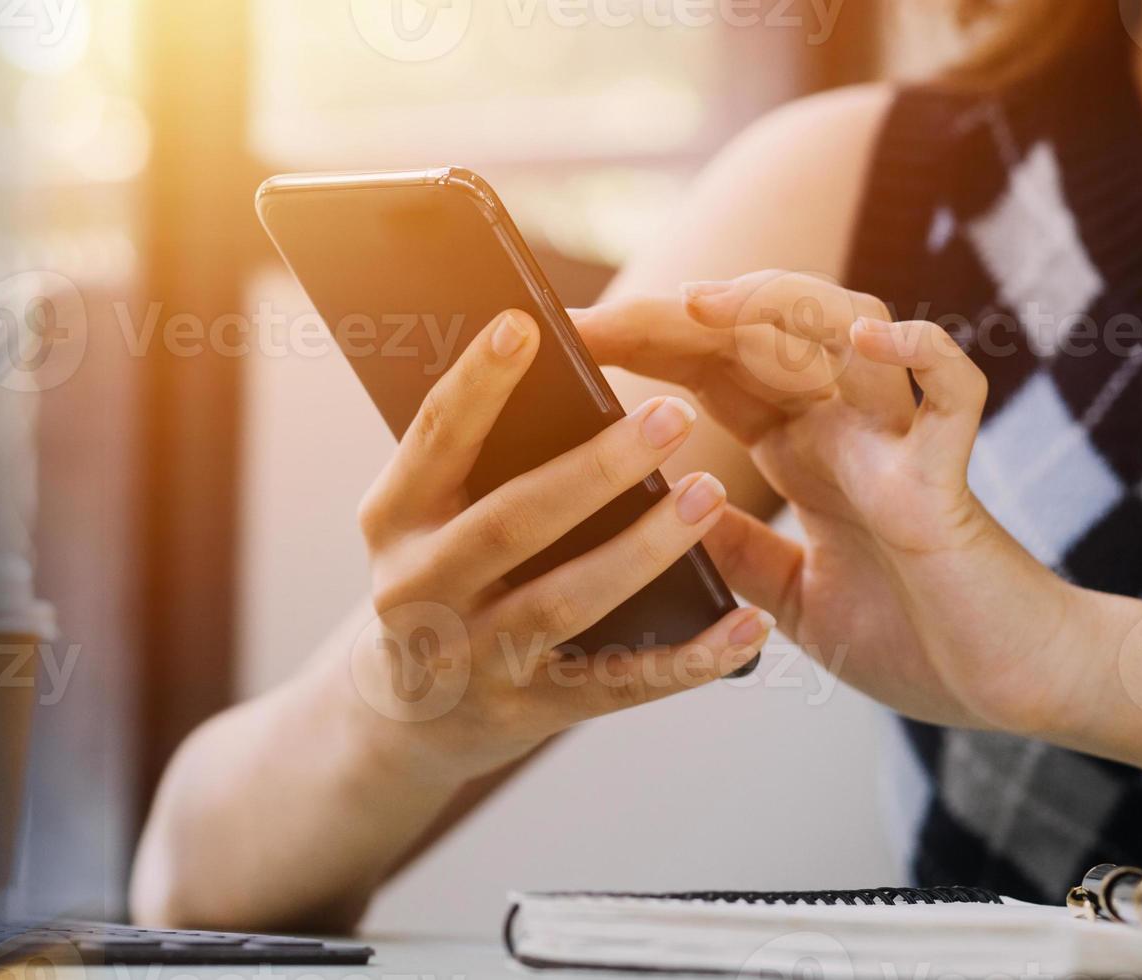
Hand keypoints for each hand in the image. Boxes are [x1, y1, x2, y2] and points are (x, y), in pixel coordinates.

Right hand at [341, 308, 771, 779]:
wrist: (404, 718)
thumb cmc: (441, 578)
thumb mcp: (425, 519)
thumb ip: (474, 462)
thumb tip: (560, 373)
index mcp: (393, 519)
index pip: (434, 439)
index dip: (477, 384)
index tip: (525, 325)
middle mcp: (418, 590)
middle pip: (510, 523)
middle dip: (593, 468)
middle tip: (673, 414)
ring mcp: (471, 659)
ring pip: (565, 602)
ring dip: (644, 549)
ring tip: (711, 495)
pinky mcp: (527, 712)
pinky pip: (619, 685)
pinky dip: (689, 659)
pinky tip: (748, 627)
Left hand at [586, 272, 1101, 735]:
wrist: (1013, 692)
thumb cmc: (917, 640)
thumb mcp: (787, 596)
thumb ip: (731, 547)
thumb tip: (648, 509)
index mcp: (805, 453)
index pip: (714, 371)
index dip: (648, 343)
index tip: (574, 338)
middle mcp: (849, 430)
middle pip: (763, 335)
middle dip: (679, 316)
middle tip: (601, 316)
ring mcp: (902, 444)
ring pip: (852, 331)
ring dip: (779, 308)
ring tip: (704, 307)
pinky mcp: (951, 479)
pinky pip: (952, 393)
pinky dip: (918, 354)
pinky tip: (868, 340)